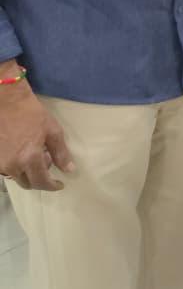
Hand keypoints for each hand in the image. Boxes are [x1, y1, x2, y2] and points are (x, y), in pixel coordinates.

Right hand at [0, 68, 74, 190]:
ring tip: (37, 154)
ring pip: (16, 177)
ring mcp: (0, 163)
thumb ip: (61, 153)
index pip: (41, 182)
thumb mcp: (53, 131)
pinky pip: (7, 170)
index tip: (60, 184)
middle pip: (27, 183)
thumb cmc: (32, 114)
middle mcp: (12, 165)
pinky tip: (24, 152)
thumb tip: (70, 170)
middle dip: (40, 179)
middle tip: (48, 164)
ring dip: (28, 173)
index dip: (52, 186)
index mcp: (29, 159)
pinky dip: (18, 167)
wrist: (7, 102)